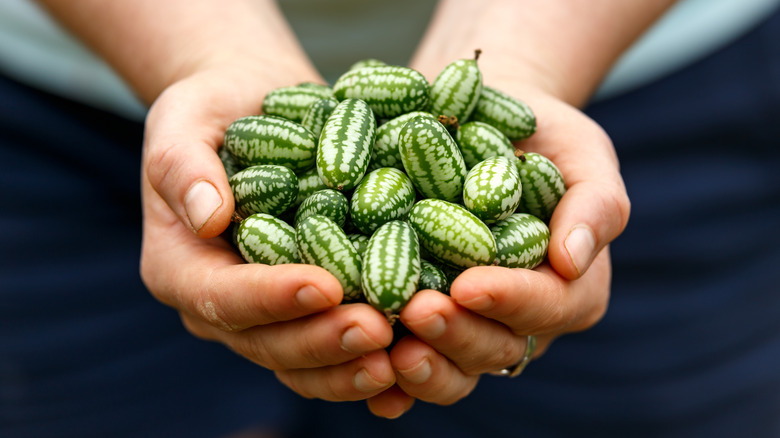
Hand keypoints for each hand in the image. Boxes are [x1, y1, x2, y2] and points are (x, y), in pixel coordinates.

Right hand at [139, 64, 396, 401]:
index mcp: (181, 267)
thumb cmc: (214, 108)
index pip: (222, 296)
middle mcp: (222, 306)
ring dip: (353, 364)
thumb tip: (209, 215)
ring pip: (306, 361)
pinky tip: (416, 358)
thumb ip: (184, 166)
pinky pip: (337, 349)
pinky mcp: (310, 310)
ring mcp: (269, 314)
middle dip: (324, 340)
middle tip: (379, 331)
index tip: (326, 286)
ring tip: (404, 355)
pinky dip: (372, 358)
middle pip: (269, 342)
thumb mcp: (185, 119)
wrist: (254, 110)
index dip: (272, 298)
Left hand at [366, 88, 629, 417]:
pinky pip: (409, 364)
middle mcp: (519, 320)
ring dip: (421, 366)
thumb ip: (594, 204)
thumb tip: (571, 260)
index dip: (511, 300)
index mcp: (568, 288)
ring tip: (383, 346)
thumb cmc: (539, 136)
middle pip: (495, 346)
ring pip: (452, 368)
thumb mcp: (581, 153)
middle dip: (456, 334)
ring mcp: (469, 328)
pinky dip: (389, 379)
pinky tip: (365, 371)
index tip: (470, 285)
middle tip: (415, 311)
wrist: (478, 125)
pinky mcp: (425, 326)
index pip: (547, 305)